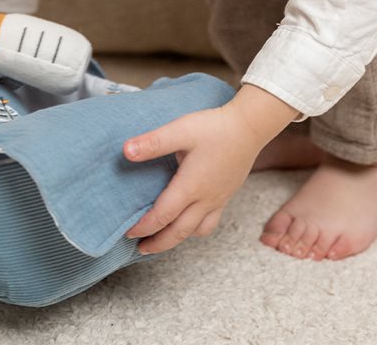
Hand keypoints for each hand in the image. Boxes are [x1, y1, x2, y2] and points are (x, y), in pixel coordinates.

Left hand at [122, 100, 267, 254]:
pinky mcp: (227, 195)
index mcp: (190, 186)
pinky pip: (210, 222)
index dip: (144, 227)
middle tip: (140, 249)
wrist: (250, 127)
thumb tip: (126, 151)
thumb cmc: (215, 128)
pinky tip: (189, 222)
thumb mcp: (180, 130)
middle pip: (179, 232)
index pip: (162, 216)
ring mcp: (218, 199)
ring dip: (177, 239)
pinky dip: (195, 229)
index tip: (128, 232)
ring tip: (163, 239)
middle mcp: (205, 199)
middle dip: (158, 243)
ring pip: (196, 231)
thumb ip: (153, 142)